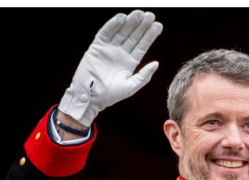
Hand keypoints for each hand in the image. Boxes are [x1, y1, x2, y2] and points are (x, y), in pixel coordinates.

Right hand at [58, 10, 162, 126]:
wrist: (90, 97)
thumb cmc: (110, 95)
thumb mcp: (130, 87)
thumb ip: (144, 76)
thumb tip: (157, 63)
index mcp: (130, 62)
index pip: (142, 46)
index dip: (150, 35)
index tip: (158, 25)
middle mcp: (121, 53)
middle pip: (133, 36)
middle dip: (142, 26)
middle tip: (150, 15)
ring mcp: (109, 49)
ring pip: (121, 32)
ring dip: (129, 22)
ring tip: (139, 13)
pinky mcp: (97, 47)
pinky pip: (105, 33)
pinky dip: (112, 25)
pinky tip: (121, 18)